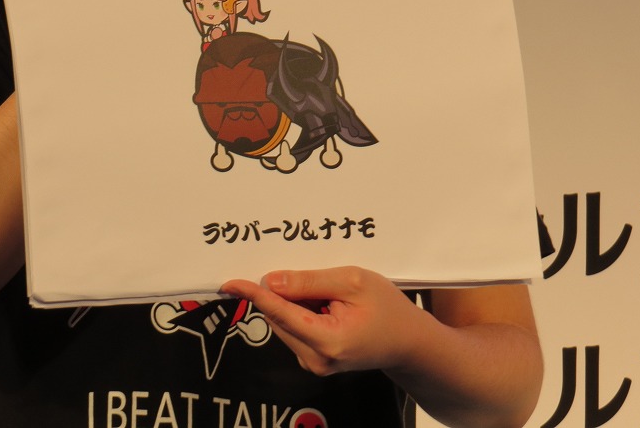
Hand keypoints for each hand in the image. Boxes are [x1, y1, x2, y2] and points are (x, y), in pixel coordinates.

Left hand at [221, 266, 424, 375]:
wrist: (409, 342)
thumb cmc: (388, 309)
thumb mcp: (353, 282)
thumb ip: (310, 282)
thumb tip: (272, 282)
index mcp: (326, 341)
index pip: (279, 312)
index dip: (253, 294)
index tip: (230, 283)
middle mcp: (315, 359)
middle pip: (280, 316)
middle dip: (286, 292)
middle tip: (317, 276)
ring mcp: (314, 363)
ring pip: (286, 322)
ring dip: (296, 301)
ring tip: (332, 293)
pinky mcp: (315, 359)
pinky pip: (295, 328)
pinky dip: (303, 311)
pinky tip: (329, 304)